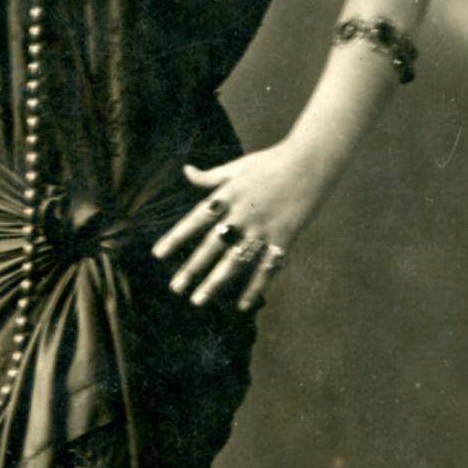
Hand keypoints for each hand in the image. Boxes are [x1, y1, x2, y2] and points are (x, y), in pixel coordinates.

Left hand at [151, 143, 325, 312]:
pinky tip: (242, 305)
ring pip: (236, 261)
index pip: (195, 220)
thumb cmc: (270, 162)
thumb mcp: (236, 166)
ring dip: (215, 282)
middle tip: (175, 287)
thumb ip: (210, 176)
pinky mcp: (284, 239)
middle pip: (212, 245)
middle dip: (192, 267)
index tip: (157, 255)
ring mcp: (263, 229)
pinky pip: (267, 268)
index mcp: (228, 196)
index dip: (176, 237)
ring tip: (197, 300)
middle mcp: (242, 215)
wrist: (309, 163)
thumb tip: (186, 170)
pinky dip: (255, 287)